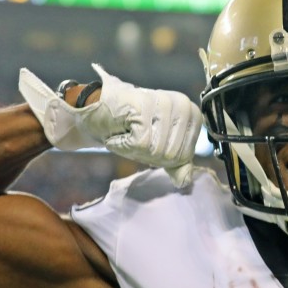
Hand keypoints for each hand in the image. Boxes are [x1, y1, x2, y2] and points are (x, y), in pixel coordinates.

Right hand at [18, 64, 203, 186]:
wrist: (97, 107)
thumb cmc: (128, 125)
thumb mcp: (157, 145)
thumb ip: (175, 162)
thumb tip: (185, 182)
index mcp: (191, 113)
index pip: (184, 156)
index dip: (161, 157)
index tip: (147, 139)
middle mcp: (182, 105)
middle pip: (172, 156)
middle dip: (148, 154)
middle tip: (135, 135)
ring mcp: (165, 104)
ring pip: (158, 152)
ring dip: (135, 149)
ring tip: (128, 130)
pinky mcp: (145, 107)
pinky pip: (140, 145)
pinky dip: (124, 144)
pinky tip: (120, 129)